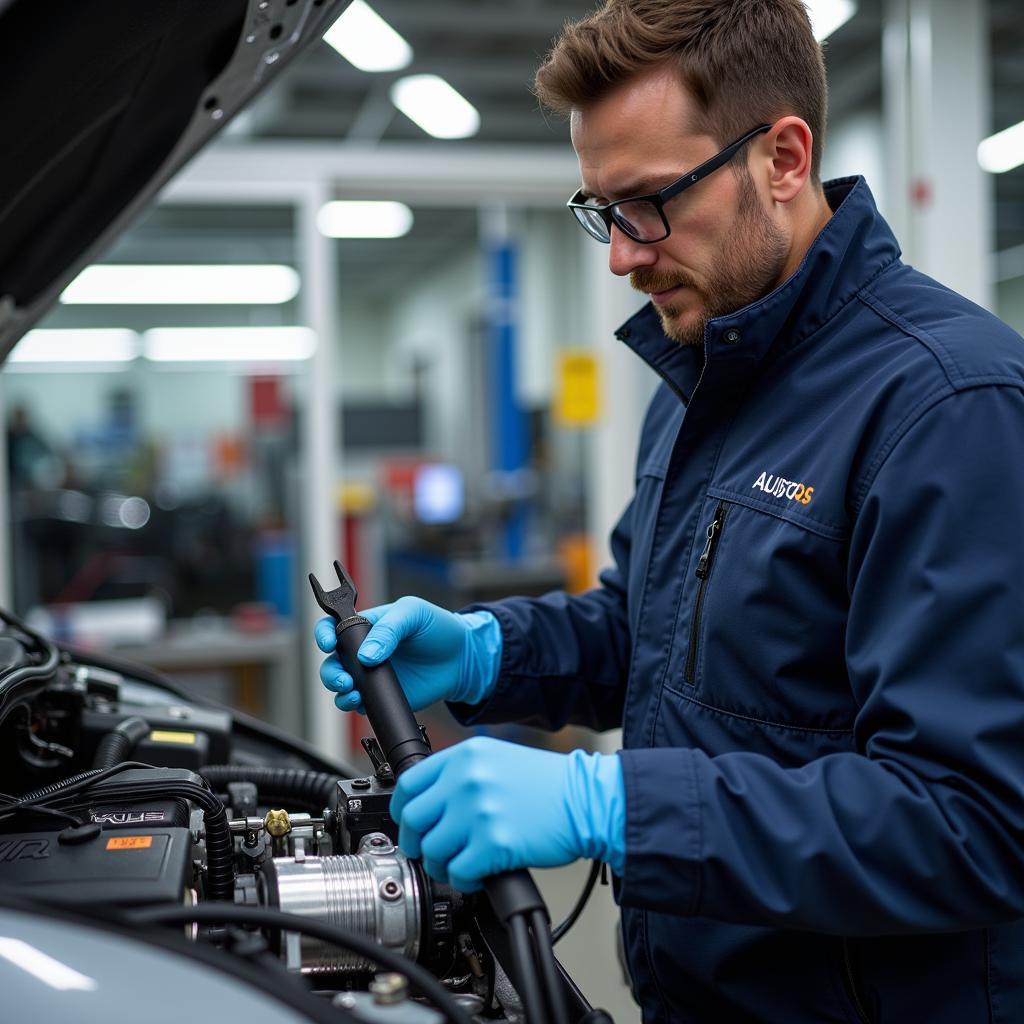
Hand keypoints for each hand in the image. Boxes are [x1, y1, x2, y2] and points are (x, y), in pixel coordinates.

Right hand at [314, 597, 500, 713]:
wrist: (462, 659)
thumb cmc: (439, 628)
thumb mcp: (414, 614)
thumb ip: (389, 629)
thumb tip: (366, 656)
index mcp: (367, 626)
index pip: (334, 627)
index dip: (324, 634)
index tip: (328, 643)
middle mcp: (363, 651)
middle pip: (332, 661)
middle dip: (331, 672)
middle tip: (345, 679)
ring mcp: (372, 675)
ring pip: (340, 685)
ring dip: (338, 690)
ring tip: (352, 692)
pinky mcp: (382, 695)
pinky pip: (359, 703)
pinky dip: (353, 705)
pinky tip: (361, 702)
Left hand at [389, 736, 625, 891]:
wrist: (587, 799)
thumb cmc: (547, 784)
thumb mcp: (497, 759)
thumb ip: (460, 774)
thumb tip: (429, 802)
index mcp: (465, 756)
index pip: (409, 783)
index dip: (403, 810)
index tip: (410, 823)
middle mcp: (467, 780)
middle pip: (413, 820)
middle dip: (418, 843)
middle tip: (433, 851)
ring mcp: (479, 811)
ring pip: (432, 851)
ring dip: (442, 866)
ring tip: (461, 863)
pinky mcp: (494, 843)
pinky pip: (458, 872)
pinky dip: (464, 880)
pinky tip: (478, 874)